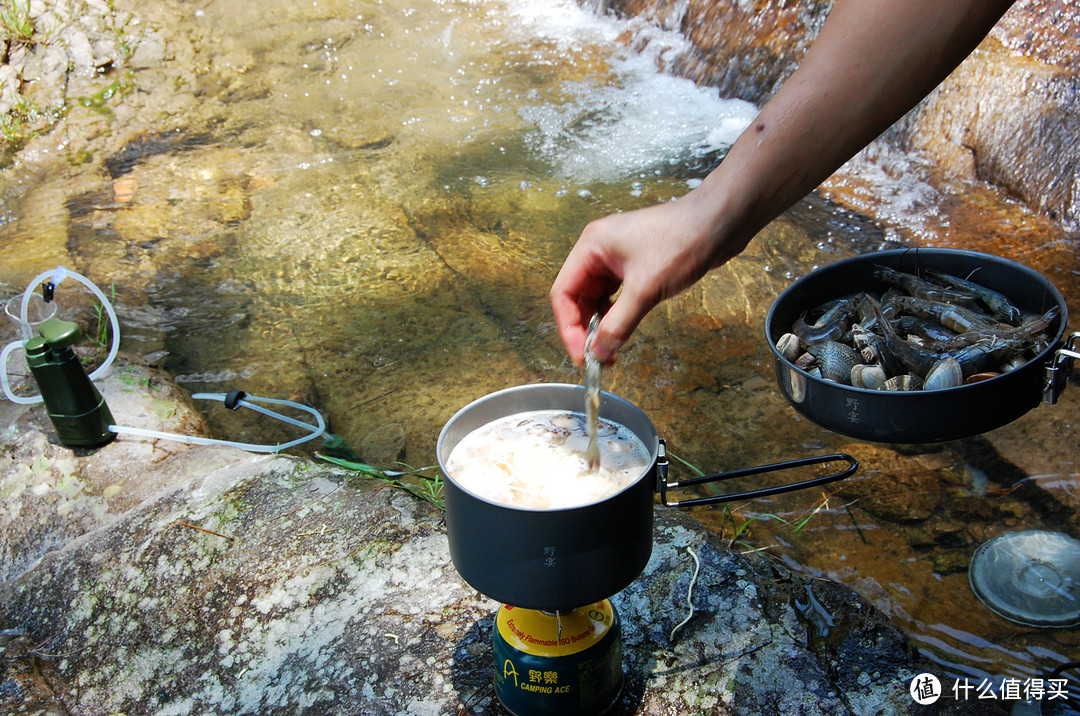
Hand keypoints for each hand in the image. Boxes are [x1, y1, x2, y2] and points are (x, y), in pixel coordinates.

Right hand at [549, 193, 728, 364]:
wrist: (720, 223)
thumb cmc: (682, 242)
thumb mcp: (645, 289)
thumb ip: (618, 324)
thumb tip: (598, 352)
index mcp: (591, 246)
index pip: (563, 292)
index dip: (569, 327)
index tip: (581, 354)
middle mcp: (600, 250)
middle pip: (578, 297)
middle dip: (585, 329)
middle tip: (597, 358)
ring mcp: (618, 258)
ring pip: (598, 299)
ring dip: (602, 325)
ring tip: (611, 351)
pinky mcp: (637, 266)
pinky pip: (617, 296)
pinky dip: (617, 316)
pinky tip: (623, 331)